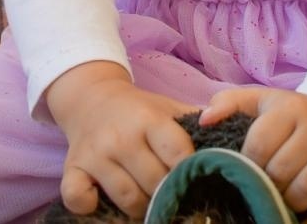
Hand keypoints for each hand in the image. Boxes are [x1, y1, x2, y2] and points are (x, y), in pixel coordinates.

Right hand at [45, 61, 197, 218]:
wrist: (90, 99)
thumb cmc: (138, 110)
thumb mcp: (167, 108)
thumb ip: (197, 121)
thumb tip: (233, 135)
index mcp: (148, 119)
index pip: (178, 153)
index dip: (190, 170)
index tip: (194, 177)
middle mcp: (121, 137)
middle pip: (155, 183)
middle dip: (168, 194)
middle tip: (172, 194)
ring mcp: (95, 154)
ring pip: (127, 198)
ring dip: (140, 207)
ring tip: (147, 201)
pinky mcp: (72, 168)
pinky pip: (78, 197)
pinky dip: (89, 205)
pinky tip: (101, 199)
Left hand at [201, 87, 306, 212]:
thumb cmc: (289, 114)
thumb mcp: (259, 101)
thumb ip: (228, 104)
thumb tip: (204, 119)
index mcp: (289, 107)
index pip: (259, 146)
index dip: (248, 165)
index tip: (248, 169)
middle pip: (281, 171)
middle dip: (269, 185)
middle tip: (268, 185)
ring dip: (295, 199)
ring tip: (289, 194)